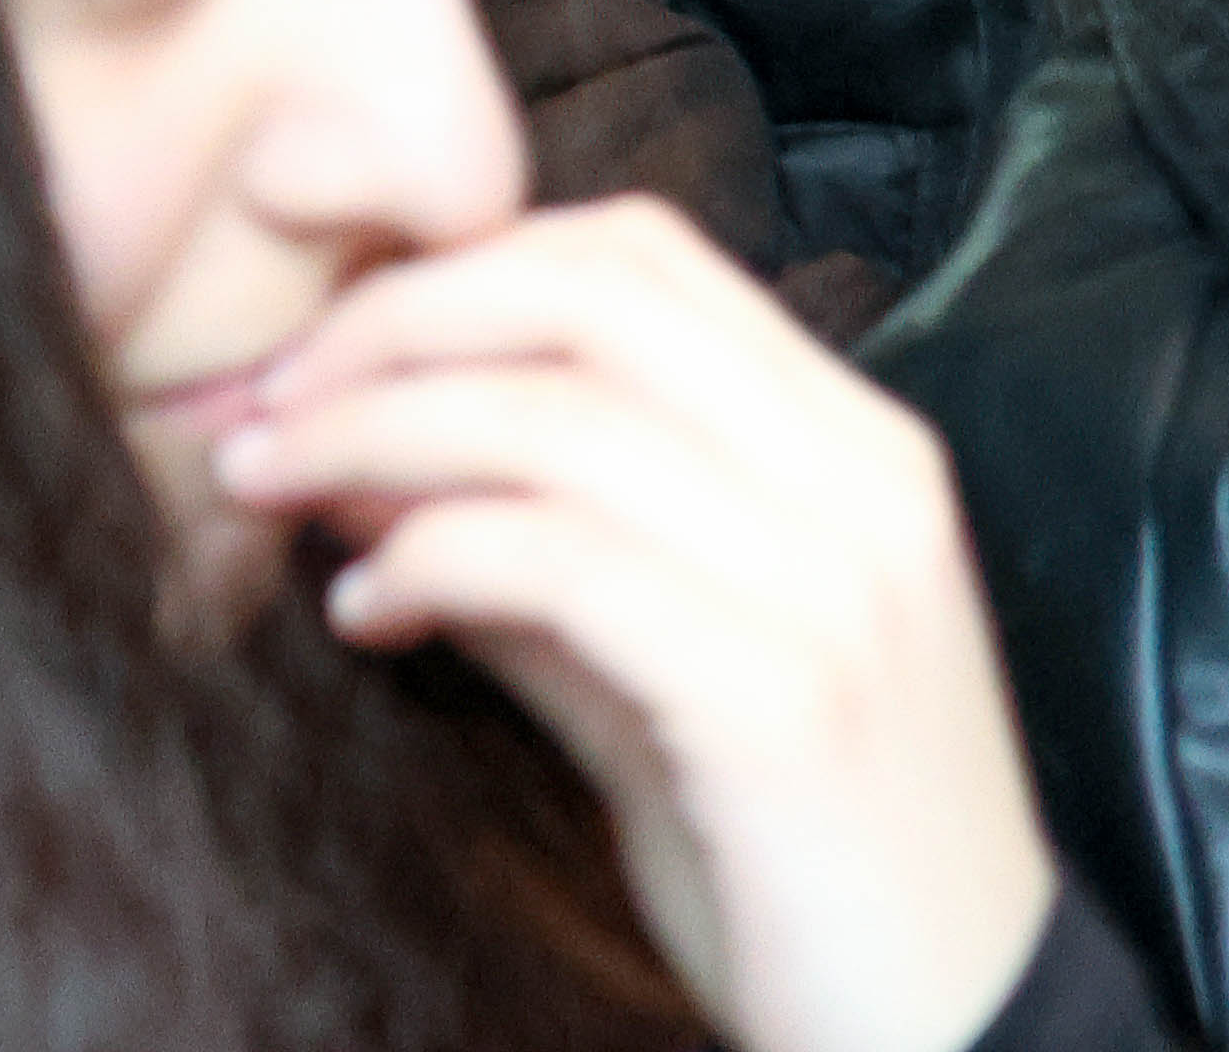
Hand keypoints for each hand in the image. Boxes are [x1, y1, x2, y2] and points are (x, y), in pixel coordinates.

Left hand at [222, 199, 1060, 1051]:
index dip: (458, 270)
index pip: (640, 256)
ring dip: (372, 435)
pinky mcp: (785, 701)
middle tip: (271, 399)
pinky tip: (365, 610)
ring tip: (274, 487)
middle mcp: (863, 487)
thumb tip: (354, 462)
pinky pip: (562, 562)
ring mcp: (836, 587)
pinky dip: (430, 558)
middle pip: (587, 295)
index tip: (331, 344)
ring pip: (553, 419)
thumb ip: (534, 559)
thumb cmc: (804, 866)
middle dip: (396, 324)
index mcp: (857, 453)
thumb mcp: (665, 679)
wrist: (956, 1044)